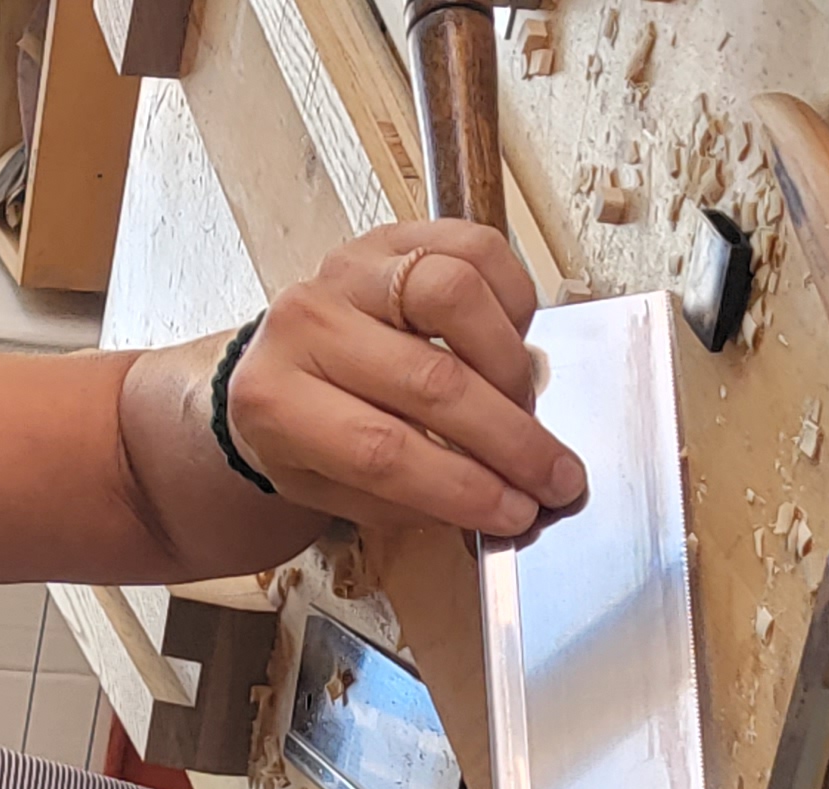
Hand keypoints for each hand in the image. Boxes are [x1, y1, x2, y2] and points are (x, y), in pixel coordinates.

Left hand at [222, 222, 586, 539]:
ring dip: (511, 365)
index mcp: (274, 401)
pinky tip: (511, 345)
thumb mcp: (334, 490)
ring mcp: (351, 268)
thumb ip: (410, 499)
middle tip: (554, 476)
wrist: (279, 365)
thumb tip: (508, 501)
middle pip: (431, 380)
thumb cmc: (307, 435)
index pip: (382, 450)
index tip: (517, 513)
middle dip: (509, 440)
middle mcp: (306, 322)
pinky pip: (475, 250)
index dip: (461, 486)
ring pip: (457, 295)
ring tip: (525, 408)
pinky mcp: (393, 235)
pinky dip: (512, 301)